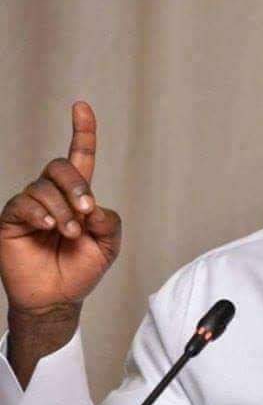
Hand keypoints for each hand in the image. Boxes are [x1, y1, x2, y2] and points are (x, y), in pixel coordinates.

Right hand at [0, 101, 121, 316]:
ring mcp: (30, 205)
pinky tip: (48, 227)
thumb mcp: (109, 244)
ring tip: (70, 233)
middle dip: (76, 185)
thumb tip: (93, 206)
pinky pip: (23, 203)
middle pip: (60, 166)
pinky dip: (40, 213)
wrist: (58, 297)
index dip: (82, 131)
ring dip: (63, 209)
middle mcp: (52, 194)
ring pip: (44, 187)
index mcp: (77, 195)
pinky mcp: (12, 219)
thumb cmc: (82, 268)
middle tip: (86, 210)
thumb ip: (109, 220)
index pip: (79, 156)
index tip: (81, 106)